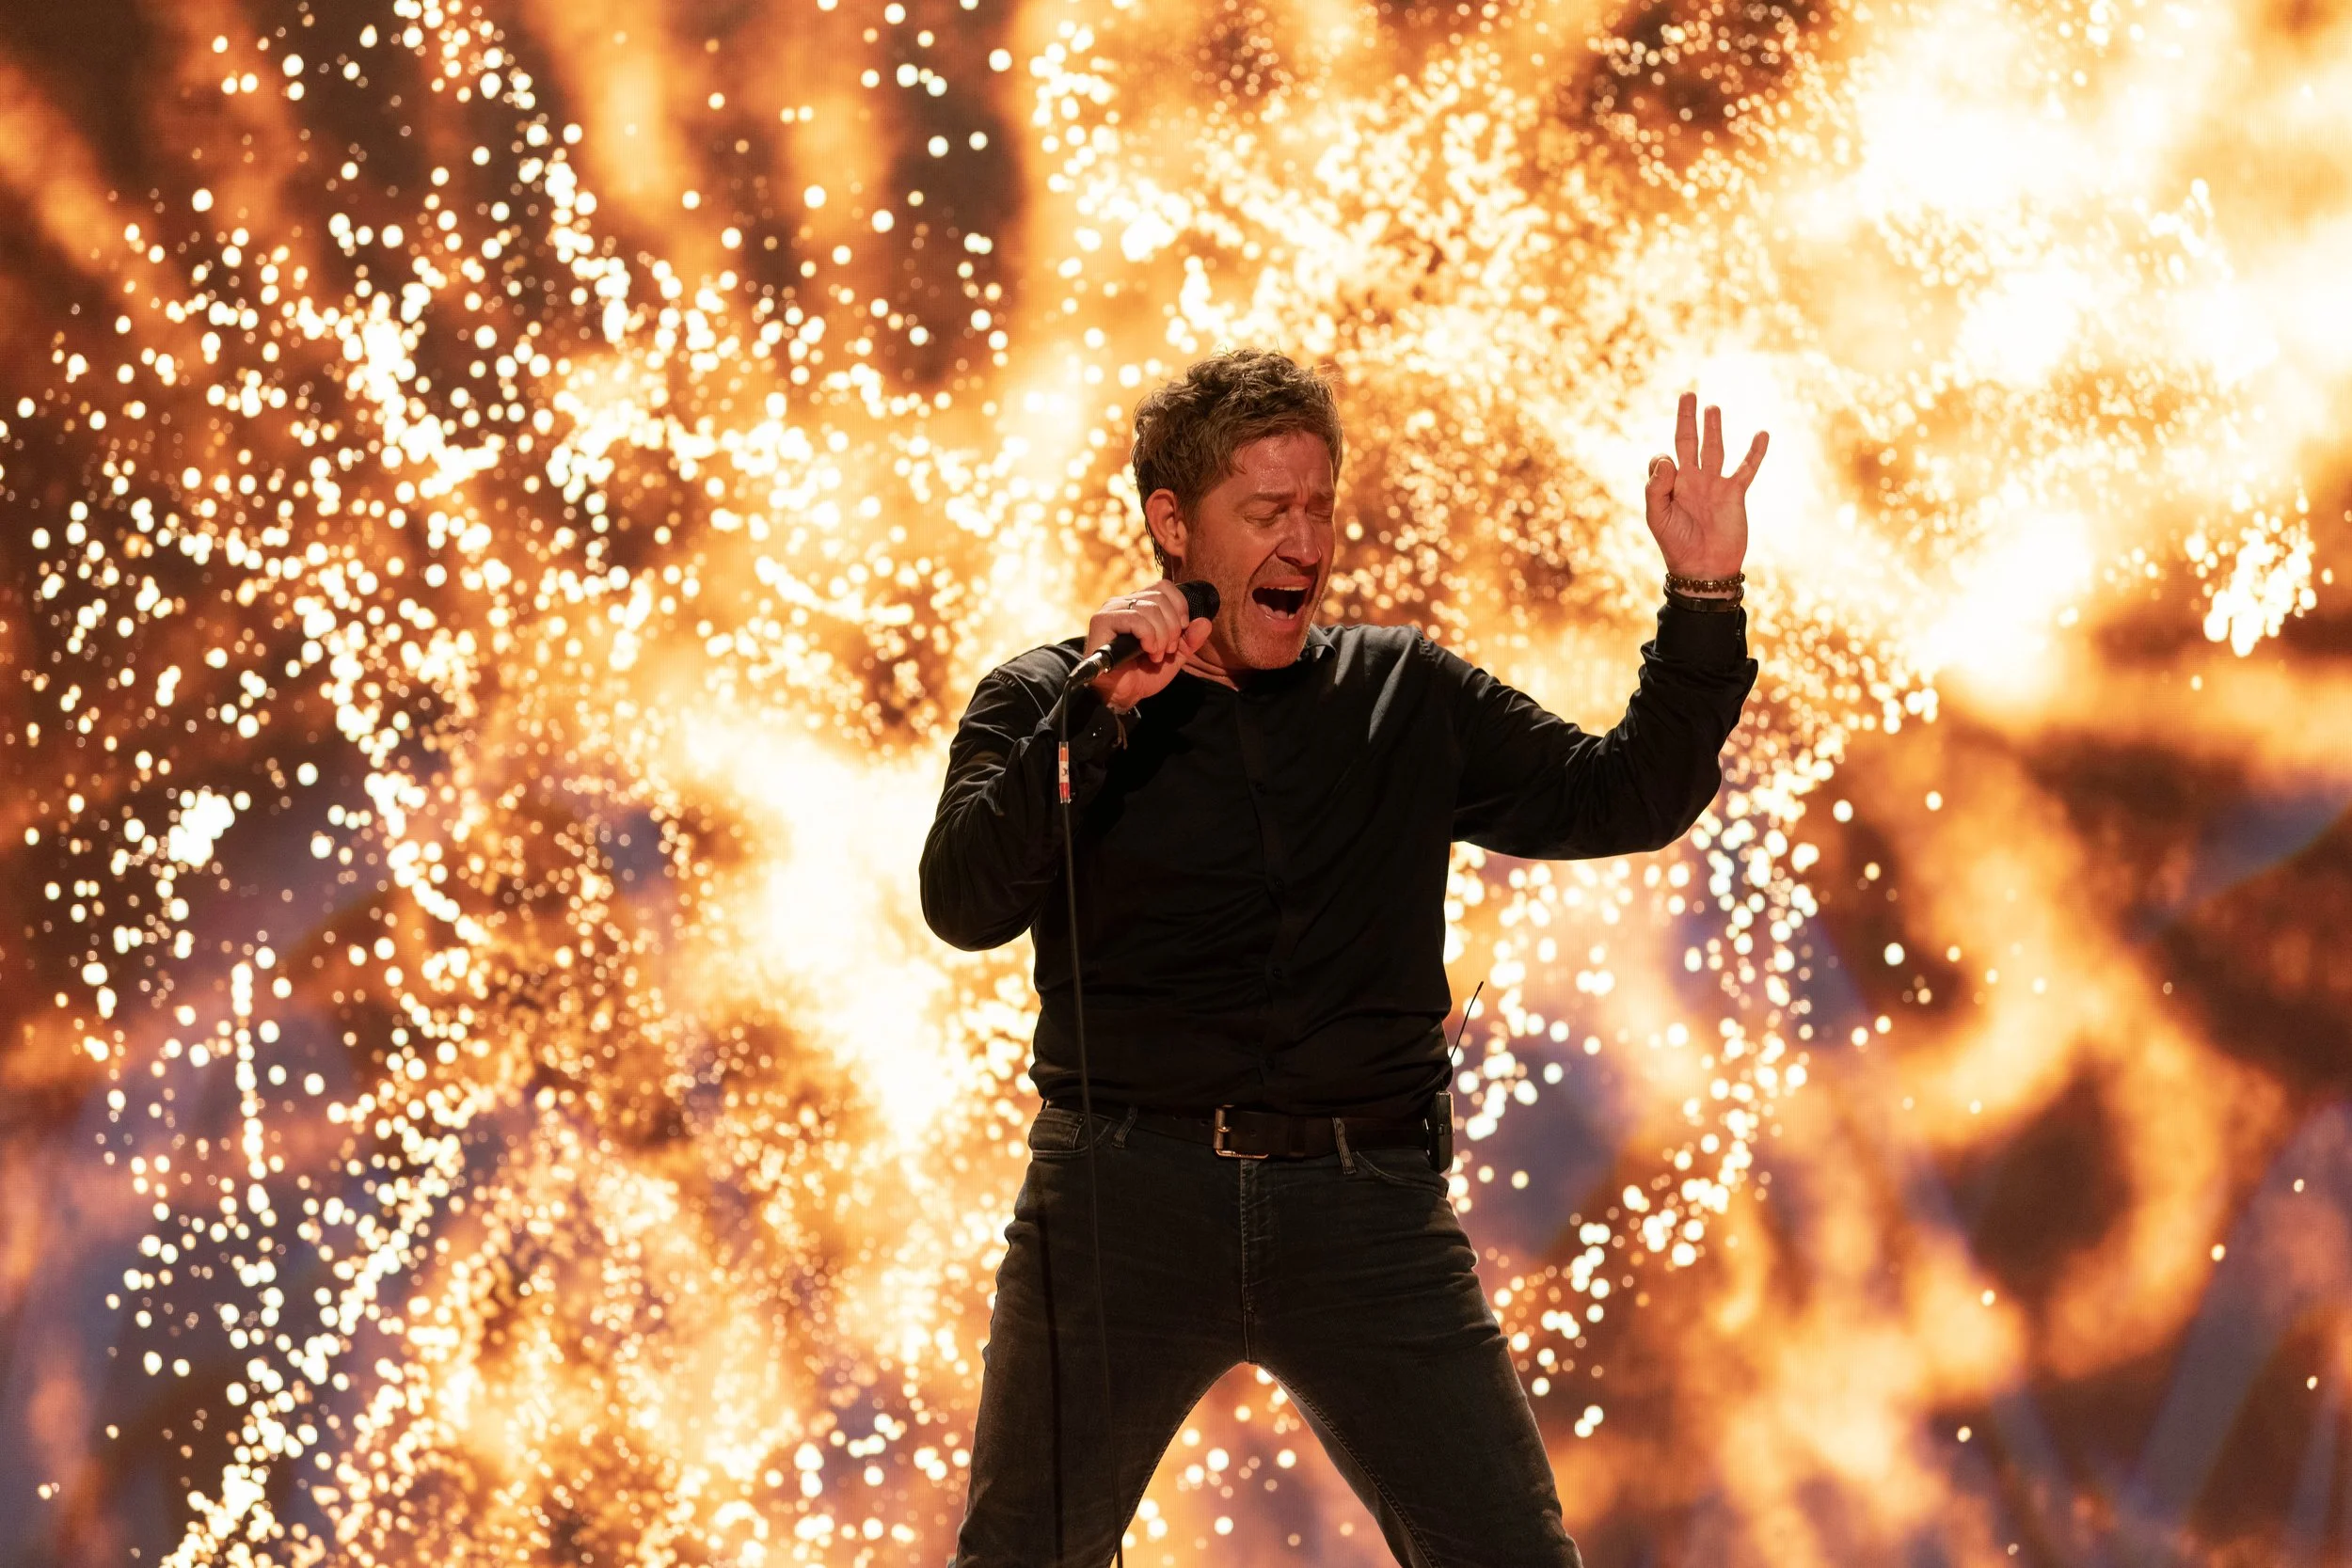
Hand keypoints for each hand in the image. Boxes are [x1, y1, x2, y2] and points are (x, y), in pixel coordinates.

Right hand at [1083, 580, 1213, 709]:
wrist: (1123, 695)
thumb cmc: (1143, 674)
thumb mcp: (1174, 656)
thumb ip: (1190, 639)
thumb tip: (1205, 622)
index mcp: (1139, 605)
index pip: (1164, 587)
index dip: (1180, 607)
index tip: (1181, 632)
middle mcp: (1124, 602)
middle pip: (1160, 597)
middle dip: (1172, 627)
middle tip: (1168, 649)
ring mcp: (1112, 610)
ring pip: (1150, 608)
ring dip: (1161, 635)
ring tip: (1156, 655)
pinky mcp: (1102, 621)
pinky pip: (1135, 618)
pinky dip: (1148, 636)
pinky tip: (1147, 651)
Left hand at [1643, 391, 1766, 584]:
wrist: (1705, 569)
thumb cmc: (1677, 546)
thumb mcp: (1658, 518)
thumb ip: (1656, 488)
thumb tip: (1666, 458)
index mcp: (1671, 486)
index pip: (1664, 460)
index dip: (1663, 460)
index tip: (1669, 467)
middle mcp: (1692, 481)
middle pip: (1689, 442)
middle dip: (1687, 419)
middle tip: (1688, 394)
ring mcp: (1714, 485)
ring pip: (1715, 449)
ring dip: (1714, 428)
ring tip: (1713, 408)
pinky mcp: (1735, 494)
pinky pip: (1746, 468)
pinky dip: (1755, 452)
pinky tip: (1762, 434)